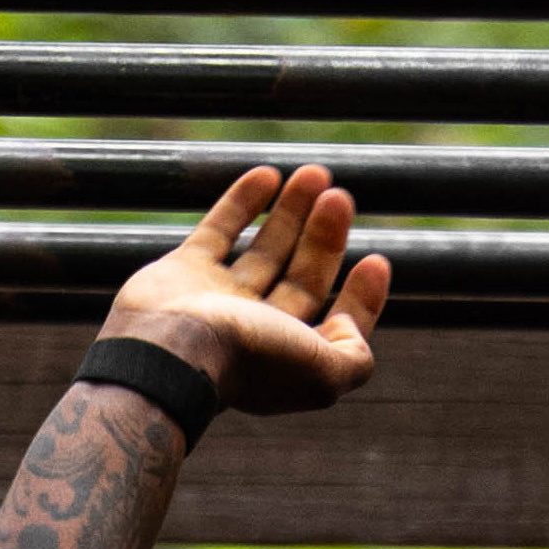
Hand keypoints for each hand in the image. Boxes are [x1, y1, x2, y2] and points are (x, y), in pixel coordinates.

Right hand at [101, 165, 392, 416]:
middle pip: (301, 277)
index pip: (333, 324)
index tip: (376, 261)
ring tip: (315, 174)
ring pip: (265, 249)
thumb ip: (354, 358)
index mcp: (288, 359)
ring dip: (291, 211)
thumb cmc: (250, 361)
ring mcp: (217, 299)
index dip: (360, 297)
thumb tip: (351, 326)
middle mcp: (255, 329)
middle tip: (340, 198)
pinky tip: (268, 175)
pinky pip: (218, 231)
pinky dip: (242, 202)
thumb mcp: (323, 375)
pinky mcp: (184, 271)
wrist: (172, 352)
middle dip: (324, 237)